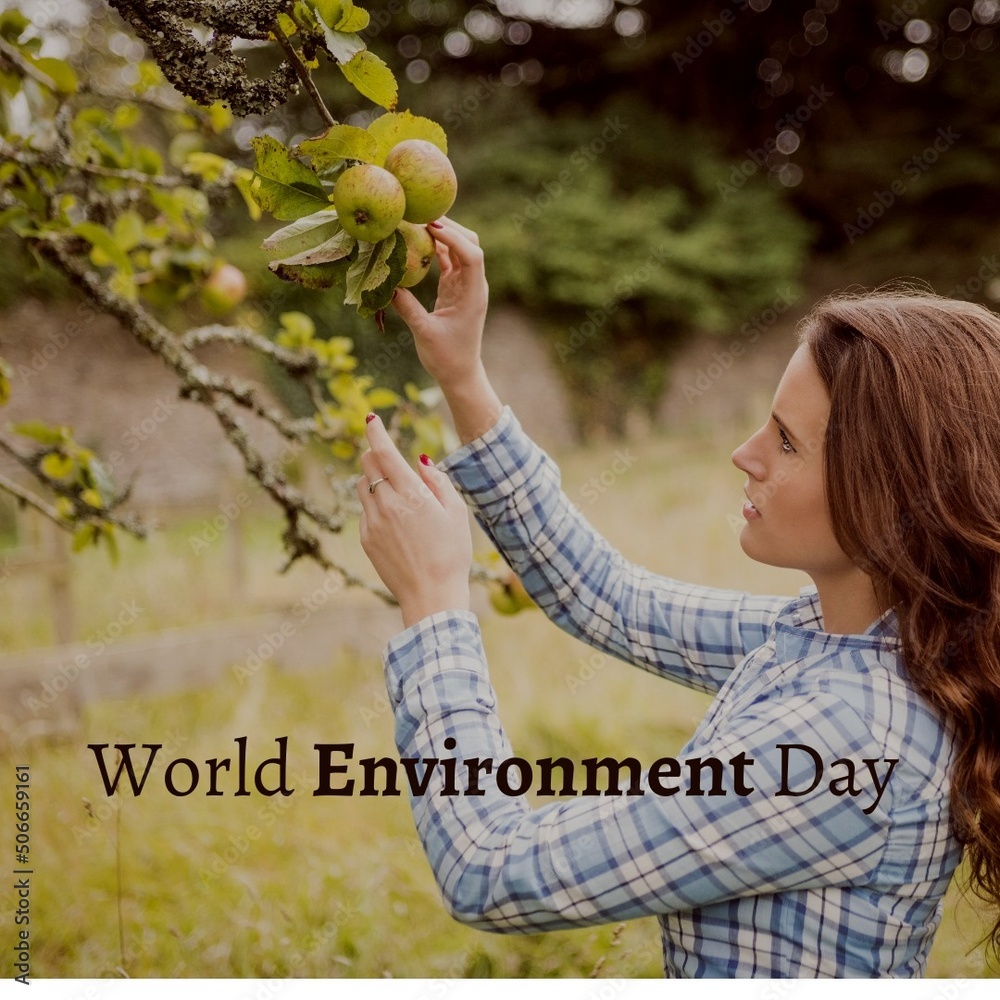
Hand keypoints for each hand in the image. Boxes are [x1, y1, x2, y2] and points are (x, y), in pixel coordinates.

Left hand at [356, 413, 472, 628]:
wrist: (432, 596)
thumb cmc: (451, 553)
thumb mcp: (456, 512)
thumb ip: (436, 480)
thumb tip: (419, 460)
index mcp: (411, 494)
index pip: (383, 452)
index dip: (374, 432)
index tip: (370, 419)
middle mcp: (386, 504)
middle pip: (367, 464)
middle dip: (376, 455)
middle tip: (391, 460)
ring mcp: (373, 522)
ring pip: (362, 485)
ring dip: (374, 479)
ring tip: (397, 495)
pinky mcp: (366, 538)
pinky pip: (364, 510)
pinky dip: (374, 504)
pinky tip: (395, 520)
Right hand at [391, 217, 488, 393]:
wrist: (459, 373)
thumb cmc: (446, 358)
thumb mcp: (424, 334)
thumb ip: (407, 309)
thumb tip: (387, 285)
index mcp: (472, 295)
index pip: (472, 256)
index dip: (455, 238)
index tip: (432, 227)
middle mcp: (473, 285)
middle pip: (469, 244)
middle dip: (449, 226)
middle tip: (421, 214)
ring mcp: (465, 285)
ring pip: (458, 249)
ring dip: (442, 234)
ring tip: (416, 220)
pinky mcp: (455, 287)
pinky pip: (447, 260)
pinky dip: (435, 248)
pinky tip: (416, 238)